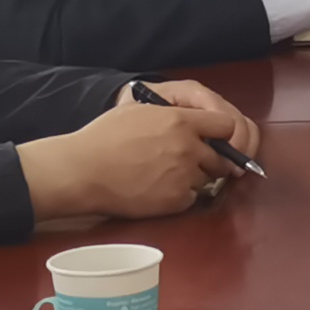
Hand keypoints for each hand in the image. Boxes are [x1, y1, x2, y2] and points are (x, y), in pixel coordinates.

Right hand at [22, 88, 259, 221]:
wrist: (84, 171)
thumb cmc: (104, 138)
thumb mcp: (137, 109)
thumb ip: (169, 110)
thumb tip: (188, 112)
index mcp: (180, 121)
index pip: (226, 125)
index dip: (221, 133)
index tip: (214, 139)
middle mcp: (188, 147)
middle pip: (222, 156)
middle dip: (211, 159)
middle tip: (190, 161)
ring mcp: (184, 175)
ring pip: (207, 178)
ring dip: (195, 177)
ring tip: (166, 174)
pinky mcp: (176, 200)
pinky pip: (193, 197)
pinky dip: (182, 195)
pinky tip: (160, 188)